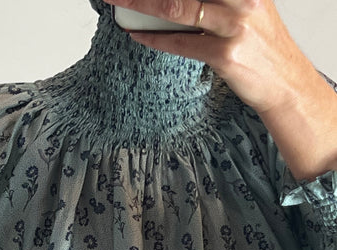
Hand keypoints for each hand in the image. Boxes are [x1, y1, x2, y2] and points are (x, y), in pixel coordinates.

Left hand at [103, 0, 320, 114]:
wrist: (285, 84)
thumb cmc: (262, 47)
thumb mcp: (249, 8)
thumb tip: (176, 1)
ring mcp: (235, 26)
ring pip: (178, 8)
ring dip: (142, 4)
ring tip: (120, 2)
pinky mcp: (226, 55)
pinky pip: (181, 44)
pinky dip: (155, 38)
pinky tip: (138, 34)